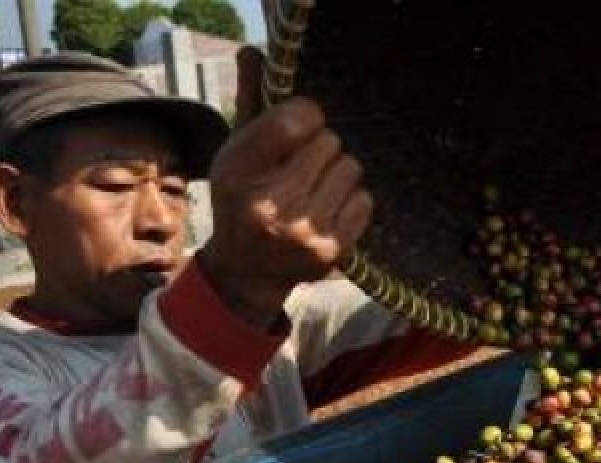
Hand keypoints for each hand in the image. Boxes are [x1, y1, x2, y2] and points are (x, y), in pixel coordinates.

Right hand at [198, 50, 372, 327]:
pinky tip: (328, 211)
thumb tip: (254, 52)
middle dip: (321, 148)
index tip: (301, 125)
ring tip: (315, 189)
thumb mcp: (236, 153)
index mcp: (238, 172)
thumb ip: (251, 102)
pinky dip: (352, 201)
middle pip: (330, 142)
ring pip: (351, 169)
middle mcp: (268, 205)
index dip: (307, 115)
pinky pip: (364, 200)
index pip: (295, 119)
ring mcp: (301, 232)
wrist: (246, 272)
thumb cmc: (243, 199)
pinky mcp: (330, 251)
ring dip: (338, 173)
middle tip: (303, 168)